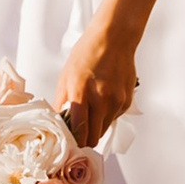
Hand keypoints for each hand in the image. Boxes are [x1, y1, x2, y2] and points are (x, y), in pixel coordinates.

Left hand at [55, 23, 136, 147]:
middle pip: (94, 137)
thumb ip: (62, 103)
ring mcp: (116, 102)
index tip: (70, 144)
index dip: (74, 143)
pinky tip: (103, 99)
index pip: (79, 132)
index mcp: (81, 93)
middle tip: (79, 133)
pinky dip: (106, 115)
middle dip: (85, 139)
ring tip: (90, 111)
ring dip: (96, 127)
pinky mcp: (126, 102)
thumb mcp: (66, 76)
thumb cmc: (87, 54)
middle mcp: (101, 100)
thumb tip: (58, 123)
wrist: (113, 39)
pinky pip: (113, 118)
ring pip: (104, 129)